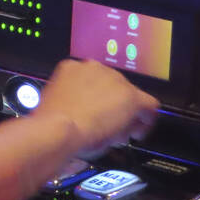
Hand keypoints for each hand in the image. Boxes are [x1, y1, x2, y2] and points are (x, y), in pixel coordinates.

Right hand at [36, 59, 158, 157]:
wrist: (59, 129)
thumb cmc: (51, 123)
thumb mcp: (55, 103)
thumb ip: (70, 100)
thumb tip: (82, 113)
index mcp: (71, 68)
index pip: (91, 79)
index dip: (97, 97)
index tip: (96, 110)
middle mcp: (94, 68)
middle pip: (112, 85)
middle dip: (113, 104)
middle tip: (108, 124)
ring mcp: (114, 80)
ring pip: (129, 94)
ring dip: (126, 111)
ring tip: (119, 131)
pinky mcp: (131, 96)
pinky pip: (148, 104)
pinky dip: (145, 119)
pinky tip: (137, 131)